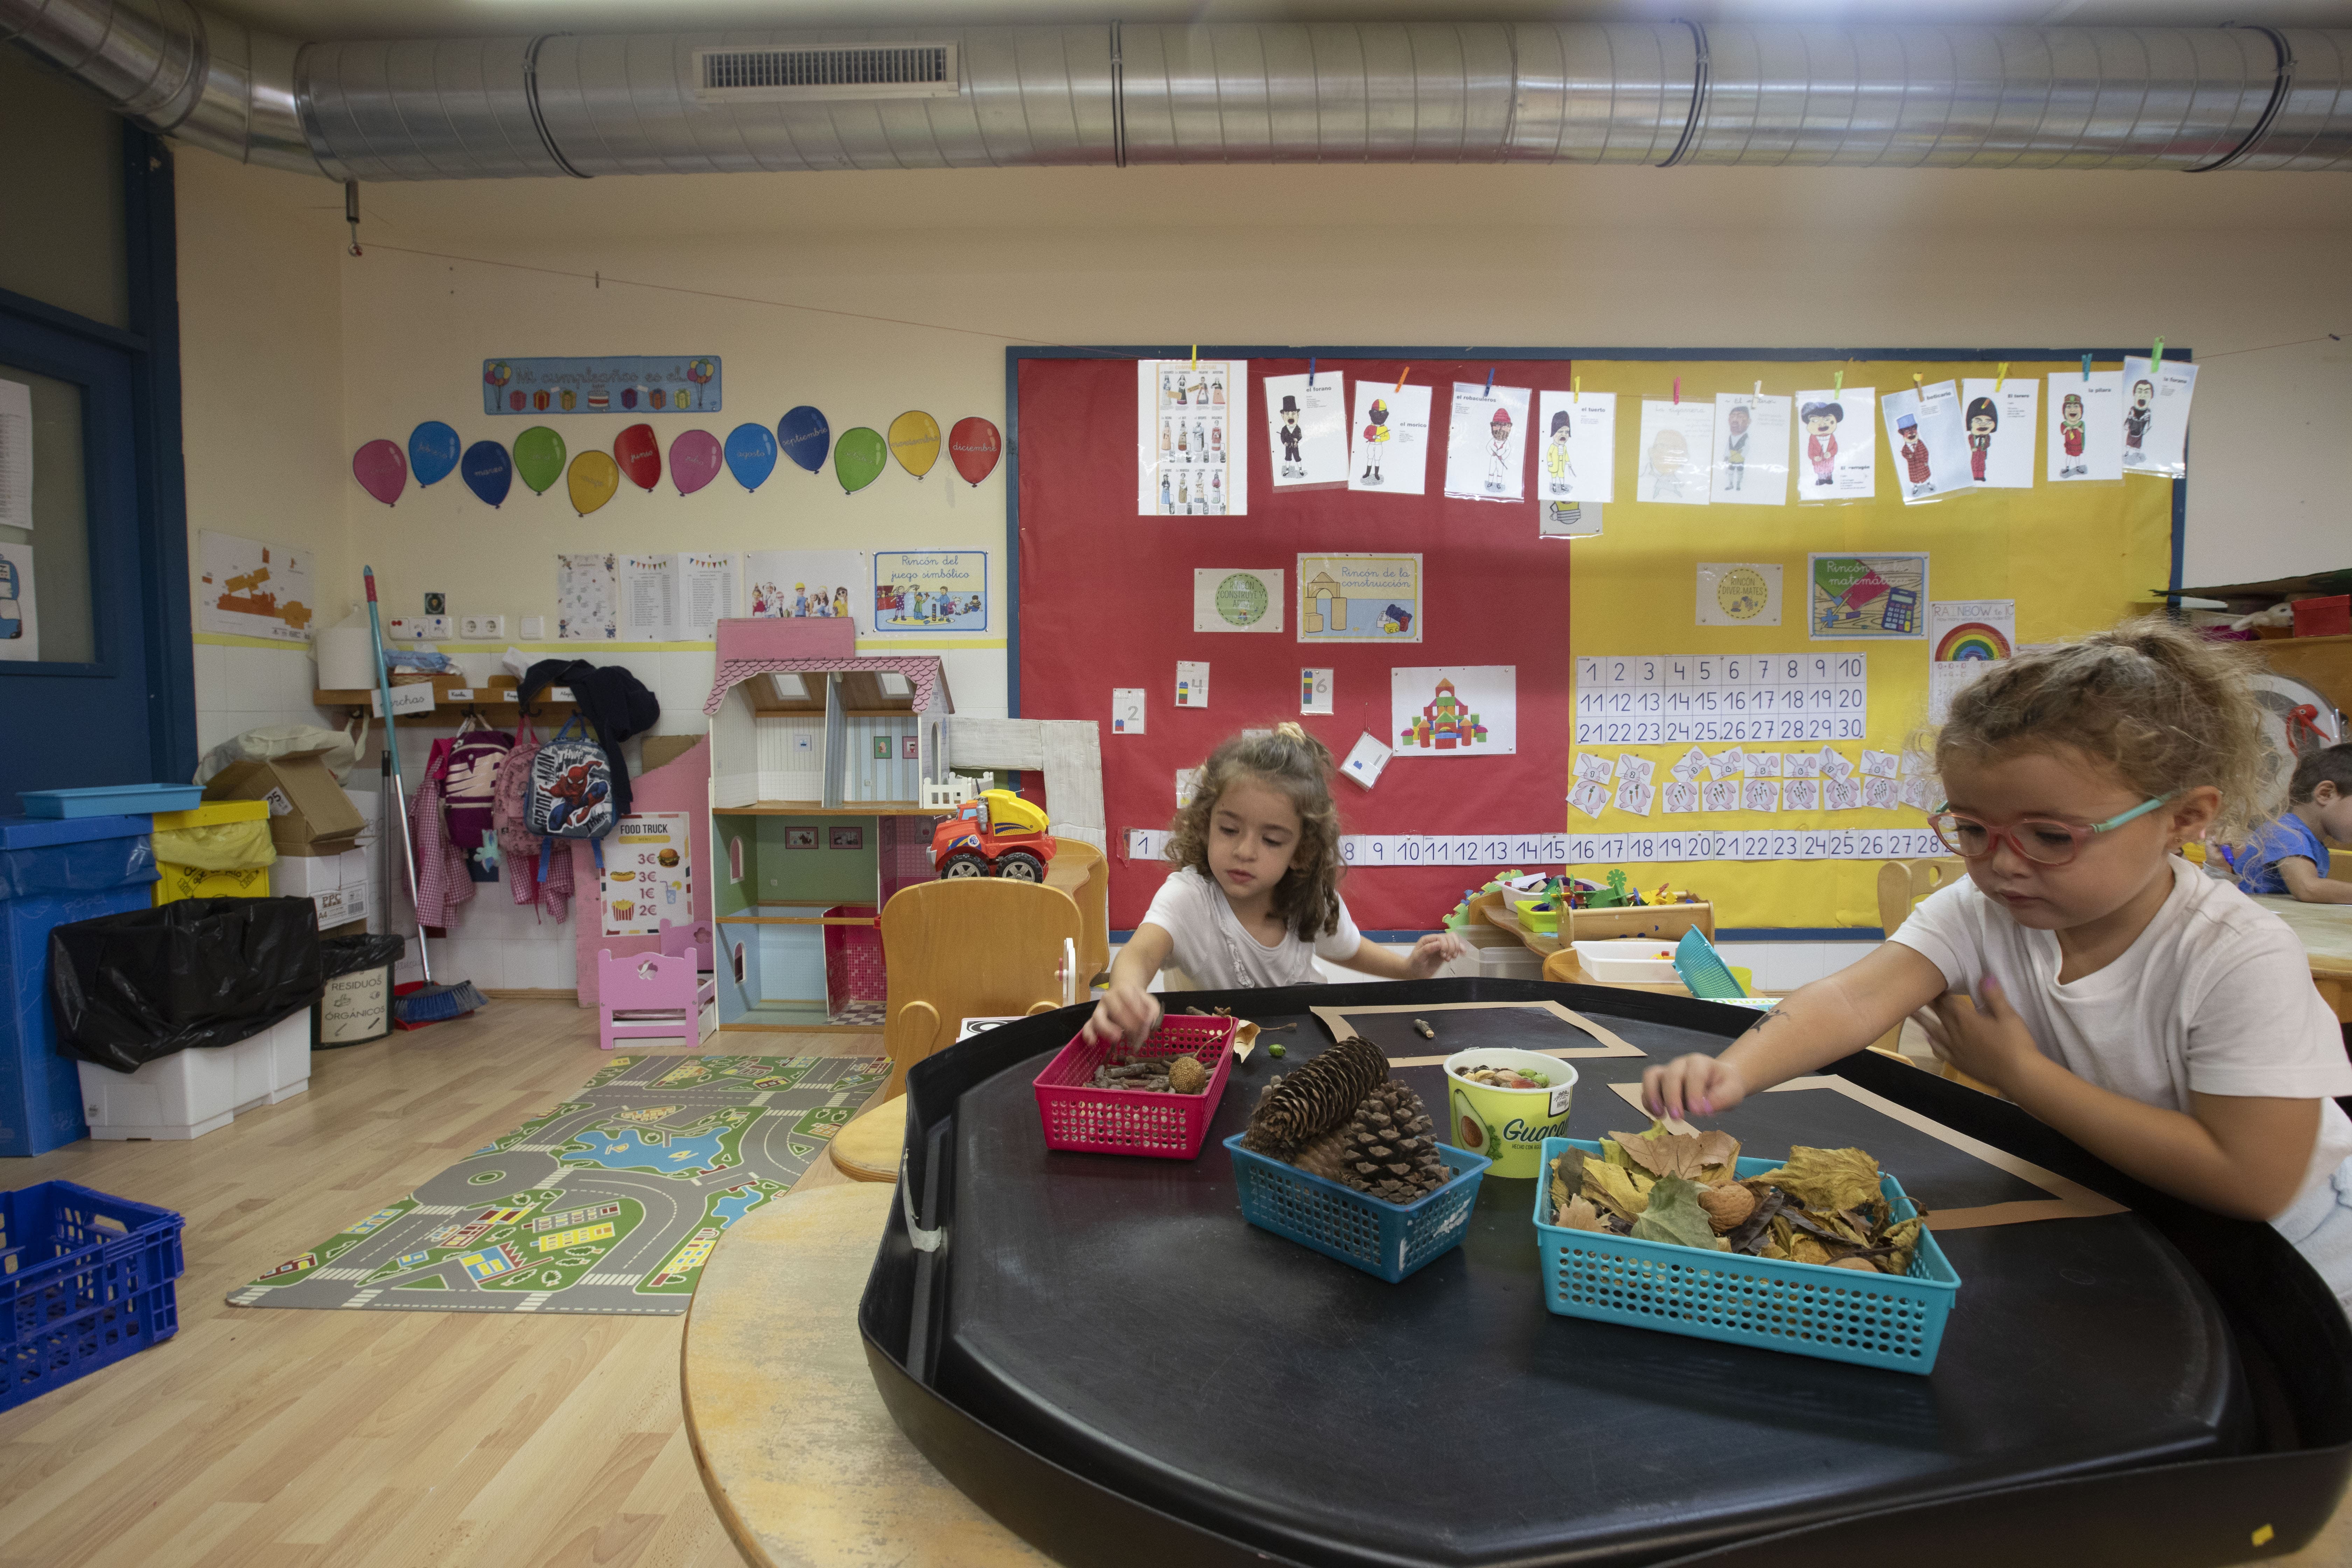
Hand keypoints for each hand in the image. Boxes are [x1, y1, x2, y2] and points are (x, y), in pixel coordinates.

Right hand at [1082, 982, 1160, 1049]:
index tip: (1146, 1023)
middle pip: (1116, 1010)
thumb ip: (1153, 1010)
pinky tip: (1092, 1041)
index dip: (1138, 1013)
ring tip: (1116, 1037)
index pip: (1130, 1000)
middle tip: (1137, 1033)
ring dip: (1107, 1029)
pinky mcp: (1094, 1019)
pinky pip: (1088, 1025)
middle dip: (1128, 1024)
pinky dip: (1088, 1033)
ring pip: (1098, 1017)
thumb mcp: (1148, 1000)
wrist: (1124, 992)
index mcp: (1123, 990)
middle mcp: (1109, 997)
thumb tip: (1151, 1022)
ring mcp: (1100, 1008)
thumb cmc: (1137, 999)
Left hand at [1404, 931, 1467, 978]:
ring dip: (1456, 948)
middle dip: (1451, 947)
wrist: (1415, 972)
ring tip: (1452, 957)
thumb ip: (1427, 949)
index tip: (1443, 956)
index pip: (1441, 937)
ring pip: (1453, 941)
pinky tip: (1462, 953)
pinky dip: (1460, 949)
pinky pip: (1455, 948)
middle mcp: (1435, 941)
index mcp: (1428, 940)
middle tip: (1447, 958)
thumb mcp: (1418, 956)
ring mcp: (1441, 947)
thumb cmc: (1414, 964)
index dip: (1445, 945)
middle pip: (1449, 937)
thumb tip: (1438, 944)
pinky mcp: (1445, 953)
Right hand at [1640, 1054, 1749, 1121]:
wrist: (1719, 1081)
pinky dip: (1648, 1100)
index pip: (1694, 1074)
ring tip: (1660, 1114)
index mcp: (1700, 1063)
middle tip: (1678, 1118)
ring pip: (1652, 1076)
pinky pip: (1647, 1086)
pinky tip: (1657, 1114)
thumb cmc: (1725, 1085)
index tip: (1697, 1112)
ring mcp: (1668, 1071)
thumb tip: (1704, 1109)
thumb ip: (1722, 1099)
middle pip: (1670, 1075)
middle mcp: (1681, 1064)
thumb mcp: (1733, 1092)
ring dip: (1652, 1096)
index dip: (1694, 1093)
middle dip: (1672, 1097)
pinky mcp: (1660, 1081)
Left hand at [1912, 976, 2040, 1092]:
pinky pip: (1941, 1051)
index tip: (1931, 982)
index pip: (1947, 1001)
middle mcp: (1956, 1033)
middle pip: (1938, 1015)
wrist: (2018, 1075)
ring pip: (1934, 1032)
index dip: (1939, 992)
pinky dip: (1933, 1044)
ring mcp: (1956, 1050)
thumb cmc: (2016, 1043)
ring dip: (1922, 1021)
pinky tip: (1929, 1040)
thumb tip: (1983, 976)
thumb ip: (1993, 996)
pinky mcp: (1959, 1063)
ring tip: (1911, 1013)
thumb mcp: (2009, 1016)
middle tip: (1915, 993)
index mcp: (1967, 1019)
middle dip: (1928, 1003)